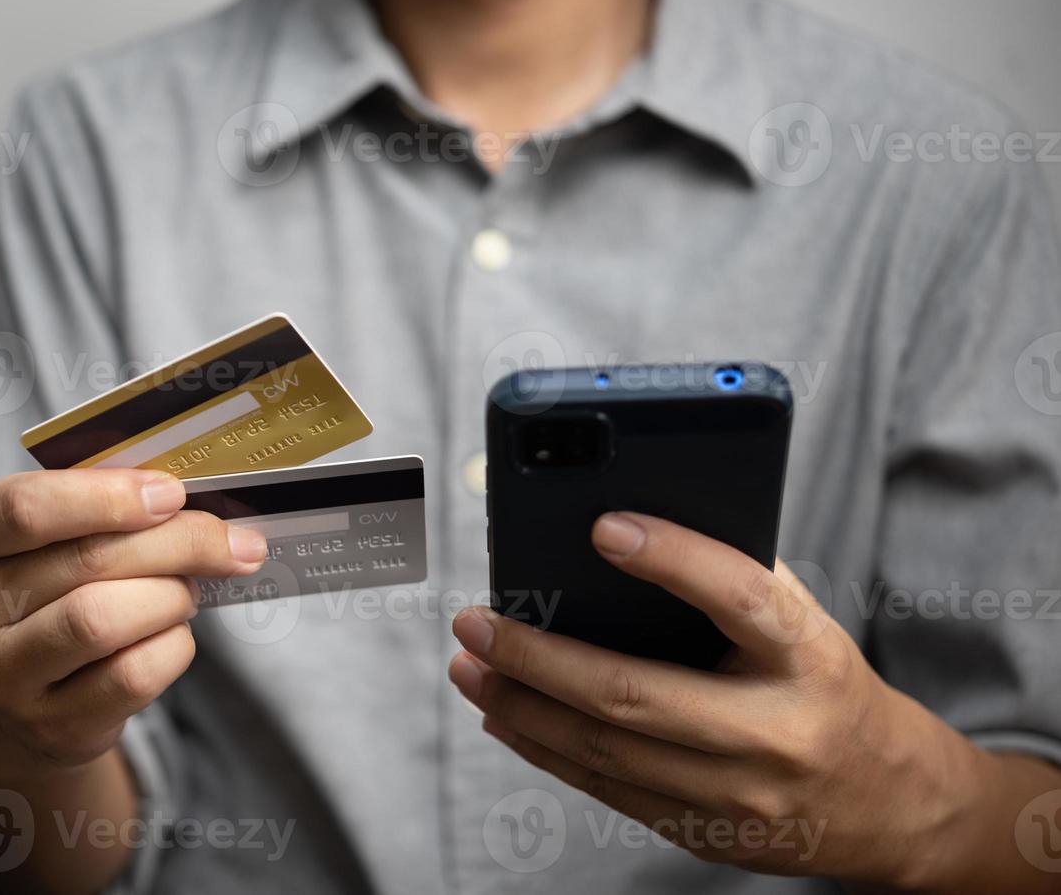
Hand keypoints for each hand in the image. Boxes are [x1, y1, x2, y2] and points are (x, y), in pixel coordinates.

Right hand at [0, 468, 266, 771]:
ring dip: (170, 595)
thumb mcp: (43, 537)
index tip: (171, 492)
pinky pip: (133, 675)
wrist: (15, 697)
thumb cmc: (44, 588)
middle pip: (85, 561)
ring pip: (105, 619)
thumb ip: (96, 503)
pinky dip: (173, 645)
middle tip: (228, 540)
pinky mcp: (51, 727)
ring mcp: (0, 678)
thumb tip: (189, 495)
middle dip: (176, 542)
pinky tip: (172, 634)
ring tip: (185, 589)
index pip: (24, 509)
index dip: (108, 496)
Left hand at [449, 512, 991, 889]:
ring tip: (471, 666)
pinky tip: (504, 715)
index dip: (673, 558)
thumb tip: (618, 529)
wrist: (889, 802)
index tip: (601, 526)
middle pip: (635, 695)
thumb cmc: (823, 685)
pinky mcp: (707, 834)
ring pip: (606, 752)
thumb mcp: (804, 623)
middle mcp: (775, 731)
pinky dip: (546, 750)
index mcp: (807, 657)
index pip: (740, 597)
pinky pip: (608, 791)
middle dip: (539, 656)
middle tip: (477, 621)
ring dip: (522, 706)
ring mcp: (739, 795)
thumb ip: (732, 578)